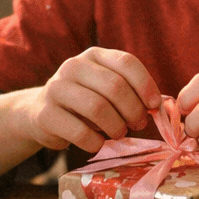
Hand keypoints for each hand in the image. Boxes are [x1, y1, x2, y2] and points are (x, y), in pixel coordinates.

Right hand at [23, 47, 160, 154]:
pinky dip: (95, 142)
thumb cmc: (85, 103)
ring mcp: (56, 88)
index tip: (154, 106)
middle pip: (115, 87)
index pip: (126, 62)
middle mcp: (73, 66)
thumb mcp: (105, 89)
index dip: (146, 85)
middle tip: (138, 124)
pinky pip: (80, 132)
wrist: (41, 114)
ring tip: (119, 133)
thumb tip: (157, 106)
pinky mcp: (45, 114)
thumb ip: (129, 91)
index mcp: (94, 56)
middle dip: (133, 110)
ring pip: (98, 108)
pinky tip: (98, 143)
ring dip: (116, 127)